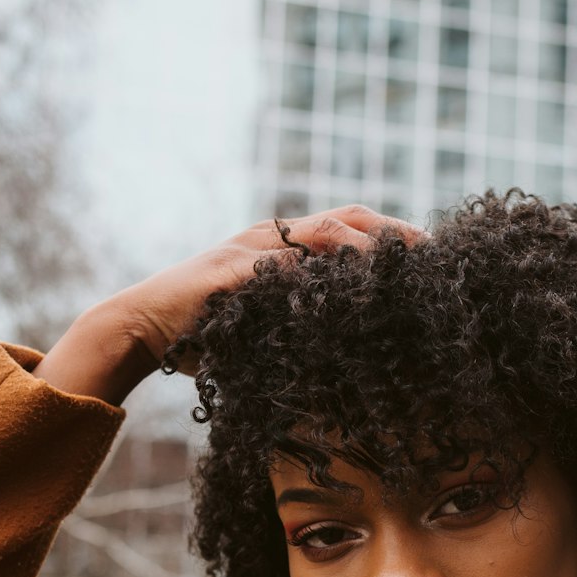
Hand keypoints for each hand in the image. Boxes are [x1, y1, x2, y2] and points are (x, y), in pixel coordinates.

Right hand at [35, 205, 426, 404]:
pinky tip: (344, 294)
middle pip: (347, 219)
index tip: (429, 255)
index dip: (391, 235)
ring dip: (366, 250)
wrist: (143, 326)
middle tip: (433, 255)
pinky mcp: (230, 274)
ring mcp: (250, 251)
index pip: (348, 226)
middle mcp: (270, 237)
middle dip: (394, 233)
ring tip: (401, 269)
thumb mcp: (263, 324)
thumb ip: (300, 326)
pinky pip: (281, 270)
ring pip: (322, 235)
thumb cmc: (204, 334)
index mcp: (281, 245)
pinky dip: (315, 279)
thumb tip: (349, 357)